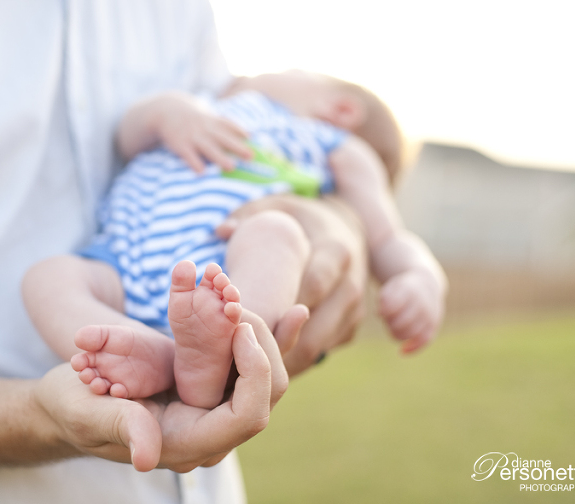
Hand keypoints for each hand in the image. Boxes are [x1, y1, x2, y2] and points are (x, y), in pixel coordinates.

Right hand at [33, 307, 306, 472]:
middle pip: (266, 394)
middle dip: (264, 347)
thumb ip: (122, 427)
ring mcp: (213, 407)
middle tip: (243, 304)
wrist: (69, 401)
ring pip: (267, 378)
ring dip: (272, 338)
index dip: (254, 373)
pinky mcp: (210, 385)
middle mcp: (210, 429)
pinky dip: (272, 340)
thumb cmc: (74, 409)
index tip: (240, 328)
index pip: (247, 417)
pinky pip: (253, 365)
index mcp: (187, 443)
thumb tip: (147, 457)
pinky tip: (296, 312)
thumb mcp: (90, 412)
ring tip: (277, 303)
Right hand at [154, 91, 250, 171]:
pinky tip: (202, 172)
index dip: (239, 130)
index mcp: (212, 121)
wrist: (167, 111)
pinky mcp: (181, 145)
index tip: (251, 138)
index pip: (228, 125)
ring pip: (208, 148)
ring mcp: (193, 137)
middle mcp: (205, 129)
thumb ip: (225, 126)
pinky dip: (195, 163)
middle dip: (237, 147)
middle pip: (223, 138)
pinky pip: (189, 155)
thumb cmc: (194, 119)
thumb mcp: (208, 117)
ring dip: (220, 158)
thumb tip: (249, 136)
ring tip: (231, 167)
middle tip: (250, 156)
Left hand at [218, 194, 367, 375]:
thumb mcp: (278, 206)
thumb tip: (222, 230)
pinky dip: (292, 361)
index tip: (244, 322)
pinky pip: (321, 352)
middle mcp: (350, 285)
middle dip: (274, 345)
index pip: (311, 287)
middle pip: (313, 329)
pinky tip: (261, 365)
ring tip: (241, 368)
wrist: (349, 227)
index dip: (279, 309)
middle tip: (235, 355)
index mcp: (336, 253)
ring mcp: (353, 310)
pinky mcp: (350, 328)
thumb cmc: (302, 218)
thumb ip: (250, 214)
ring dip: (280, 361)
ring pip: (317, 348)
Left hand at [378, 268, 443, 353]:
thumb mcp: (391, 288)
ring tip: (393, 329)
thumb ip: (383, 299)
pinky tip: (402, 351)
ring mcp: (429, 315)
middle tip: (388, 321)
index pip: (394, 308)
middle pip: (402, 323)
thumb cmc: (402, 290)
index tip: (382, 311)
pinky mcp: (434, 326)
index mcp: (409, 292)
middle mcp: (422, 304)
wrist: (426, 287)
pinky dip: (413, 348)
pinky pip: (424, 340)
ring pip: (413, 333)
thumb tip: (379, 314)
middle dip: (391, 324)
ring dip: (399, 335)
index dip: (385, 313)